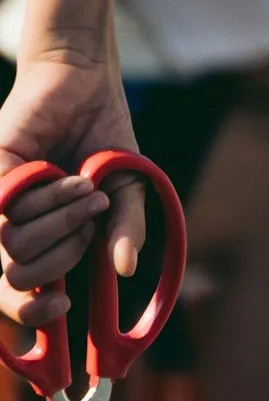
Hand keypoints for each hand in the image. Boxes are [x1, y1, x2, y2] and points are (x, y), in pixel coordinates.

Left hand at [0, 54, 145, 328]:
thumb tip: (125, 271)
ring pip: (15, 246)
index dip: (31, 316)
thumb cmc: (103, 137)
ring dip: (63, 220)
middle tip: (91, 225)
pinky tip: (67, 176)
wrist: (85, 84)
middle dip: (61, 259)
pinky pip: (11, 210)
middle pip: (14, 281)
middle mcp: (9, 227)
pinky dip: (51, 196)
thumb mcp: (125, 191)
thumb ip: (123, 230)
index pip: (16, 297)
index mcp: (39, 241)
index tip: (64, 307)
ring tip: (85, 188)